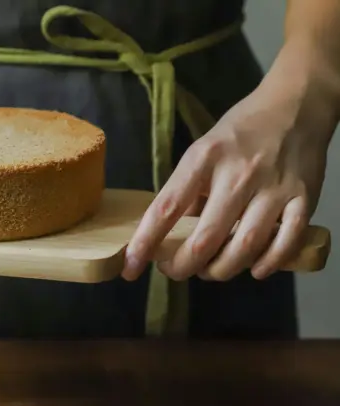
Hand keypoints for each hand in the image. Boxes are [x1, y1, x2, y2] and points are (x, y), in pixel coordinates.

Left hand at [122, 50, 338, 282]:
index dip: (145, 243)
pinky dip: (268, 264)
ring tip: (209, 271)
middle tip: (175, 271)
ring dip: (221, 270)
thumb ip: (189, 191)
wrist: (296, 106)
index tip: (130, 267)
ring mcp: (273, 187)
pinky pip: (286, 242)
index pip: (166, 209)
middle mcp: (237, 174)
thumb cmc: (240, 132)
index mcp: (203, 159)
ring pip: (244, 246)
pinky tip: (254, 269)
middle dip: (183, 266)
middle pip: (205, 239)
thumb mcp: (203, 152)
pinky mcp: (304, 198)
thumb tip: (172, 234)